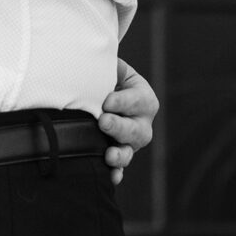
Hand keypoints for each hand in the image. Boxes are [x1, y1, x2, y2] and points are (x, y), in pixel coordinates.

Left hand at [99, 58, 158, 184]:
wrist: (100, 93)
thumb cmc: (106, 78)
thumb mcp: (112, 68)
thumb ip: (108, 66)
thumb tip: (92, 59)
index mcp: (144, 98)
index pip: (137, 100)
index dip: (123, 101)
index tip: (106, 101)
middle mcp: (141, 123)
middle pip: (136, 130)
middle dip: (119, 127)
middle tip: (103, 122)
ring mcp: (130, 142)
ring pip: (130, 151)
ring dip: (120, 155)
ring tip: (108, 155)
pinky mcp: (118, 155)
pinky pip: (119, 168)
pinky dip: (115, 173)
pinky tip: (110, 177)